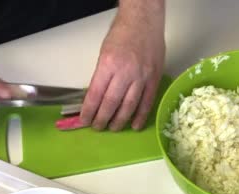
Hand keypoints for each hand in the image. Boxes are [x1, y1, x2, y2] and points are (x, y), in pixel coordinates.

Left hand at [80, 1, 165, 130]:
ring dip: (120, 120)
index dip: (89, 110)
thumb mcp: (104, 53)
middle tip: (98, 127)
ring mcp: (141, 76)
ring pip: (129, 105)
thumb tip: (98, 97)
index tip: (85, 120)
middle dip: (103, 118)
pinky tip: (135, 125)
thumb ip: (102, 76)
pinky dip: (141, 115)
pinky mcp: (154, 78)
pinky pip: (147, 101)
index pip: (95, 94)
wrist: (144, 21)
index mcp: (108, 64)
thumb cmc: (122, 34)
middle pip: (112, 103)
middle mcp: (125, 72)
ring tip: (113, 128)